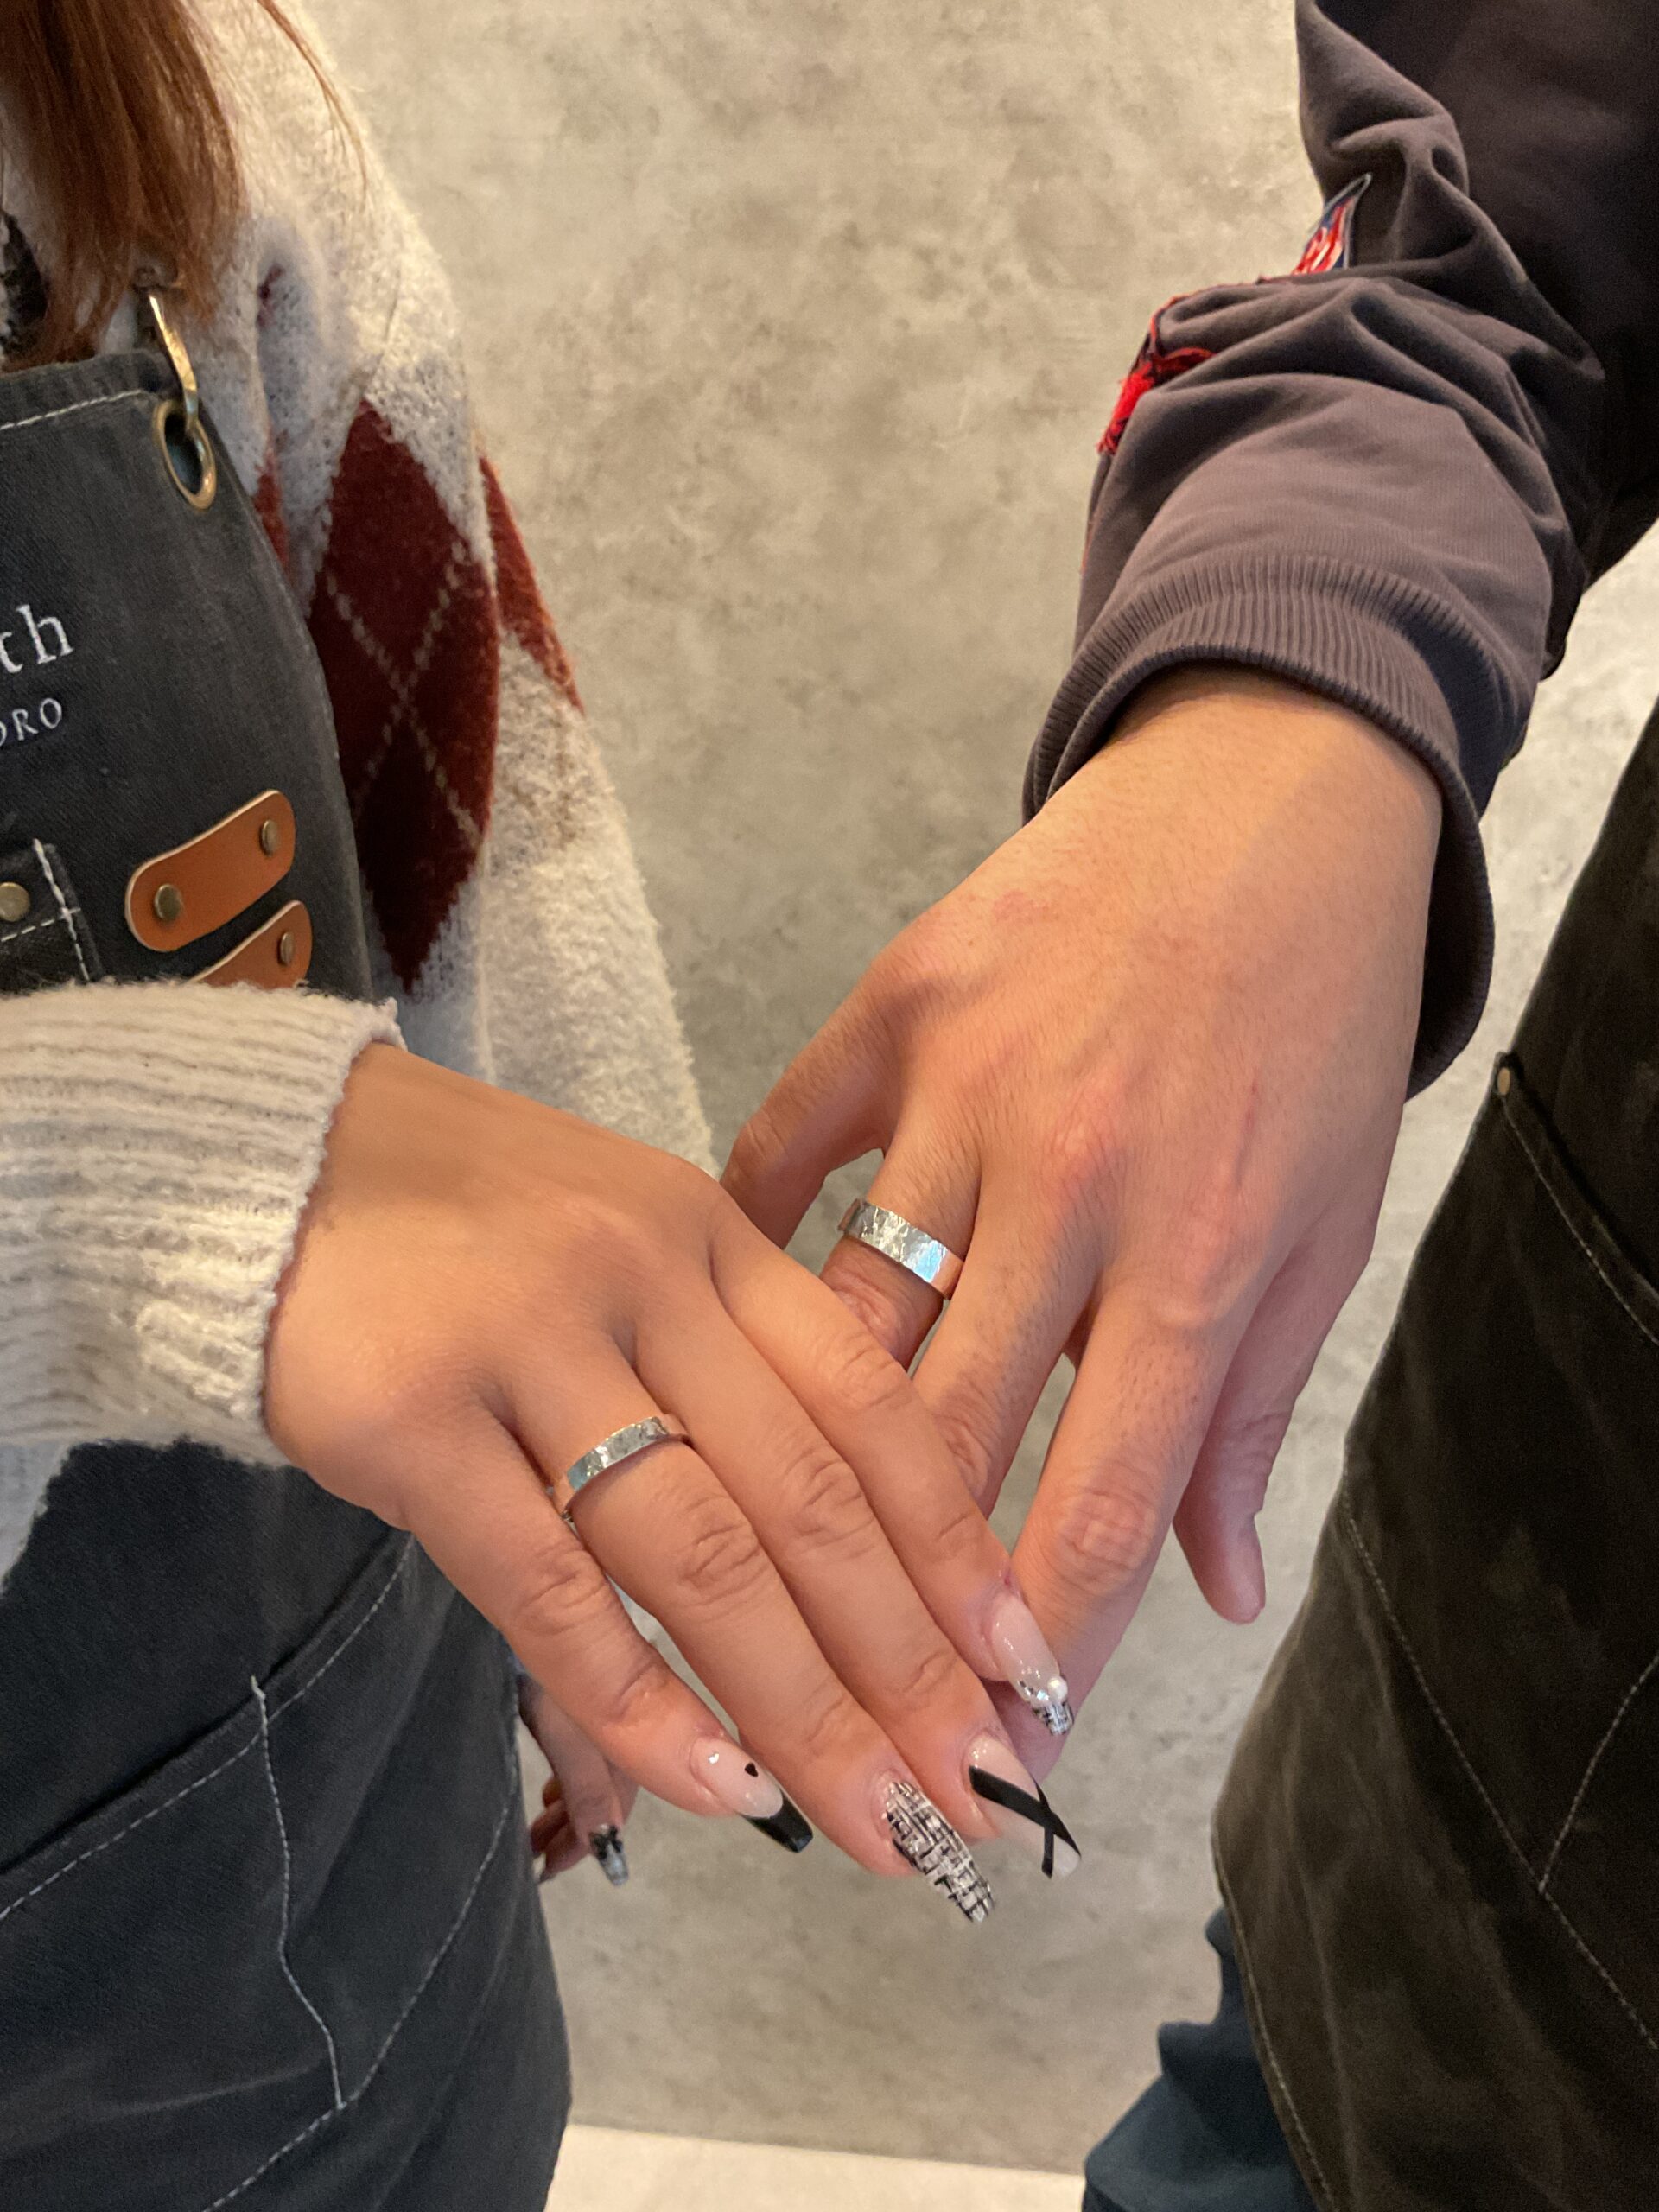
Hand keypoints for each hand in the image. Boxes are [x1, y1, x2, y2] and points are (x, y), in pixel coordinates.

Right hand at [266, 1046, 1070, 1898]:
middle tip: (976, 1794)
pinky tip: (709, 1788)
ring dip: (804, 1707)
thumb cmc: (464, 1228)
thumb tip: (811, 1597)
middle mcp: (646, 1282)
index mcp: (715, 1242)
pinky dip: (634, 1696)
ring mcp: (530, 1345)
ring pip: (703, 1553)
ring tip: (880, 1824)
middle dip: (907, 1664)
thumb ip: (713, 1400)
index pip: (873, 1408)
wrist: (265, 1155)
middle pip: (811, 1500)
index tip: (1025, 1669)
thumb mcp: (619, 1263)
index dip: (957, 1547)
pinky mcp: (412, 1419)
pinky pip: (547, 1583)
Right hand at [724, 670, 1439, 1750]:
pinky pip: (782, 1144)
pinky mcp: (893, 1005)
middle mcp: (1073, 1180)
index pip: (1094, 1495)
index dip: (1034, 1644)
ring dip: (802, 1432)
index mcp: (1200, 1253)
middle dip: (894, 1579)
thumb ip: (1248, 1413)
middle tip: (851, 1683)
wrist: (1271, 804)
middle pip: (945, 1425)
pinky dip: (751, 1235)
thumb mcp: (1323, 1226)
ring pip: (842, 1303)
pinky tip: (728, 1316)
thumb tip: (1224, 1590)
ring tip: (764, 1533)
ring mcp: (966, 1083)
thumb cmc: (1305, 1031)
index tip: (991, 1748)